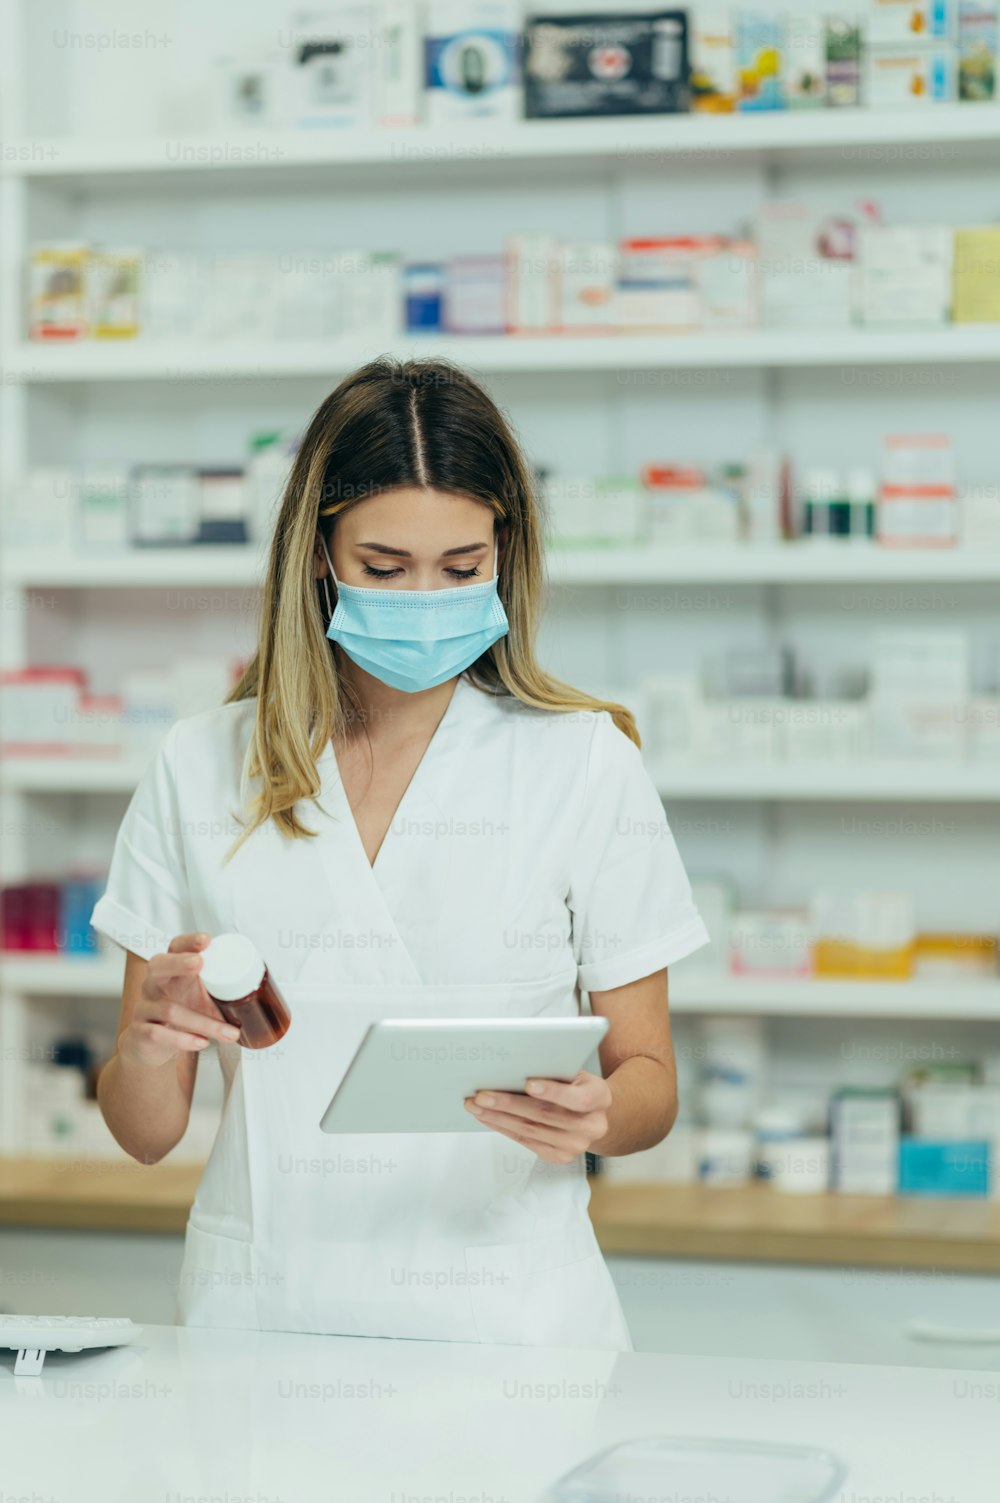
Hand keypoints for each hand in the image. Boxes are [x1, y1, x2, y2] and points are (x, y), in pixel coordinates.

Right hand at [119, 932, 241, 1068]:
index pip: (175, 948)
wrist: (150, 1046)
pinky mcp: (140, 1032)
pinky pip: (158, 1033)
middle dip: (178, 962)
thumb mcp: (201, 1000)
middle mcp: (154, 984)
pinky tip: (202, 1043)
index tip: (206, 940)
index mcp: (171, 971)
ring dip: (204, 1022)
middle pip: (158, 965)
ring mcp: (145, 1008)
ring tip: (229, 1032)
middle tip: (199, 963)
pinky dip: (184, 1039)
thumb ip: (221, 991)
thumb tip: (262, 991)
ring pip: (170, 1009)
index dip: (189, 942)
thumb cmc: (182, 1016)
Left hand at [464, 1071, 611, 1163]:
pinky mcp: (560, 1157)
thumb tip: (514, 1066)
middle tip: (482, 1095)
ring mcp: (576, 1145)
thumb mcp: (576, 1072)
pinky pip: (526, 1141)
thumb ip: (555, 1071)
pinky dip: (503, 1128)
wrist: (593, 1114)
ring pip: (530, 1130)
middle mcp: (592, 1126)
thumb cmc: (577, 1085)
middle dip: (509, 1104)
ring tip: (476, 1105)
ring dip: (498, 1117)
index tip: (529, 1083)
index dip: (553, 1092)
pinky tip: (487, 1117)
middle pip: (545, 1115)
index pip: (578, 1098)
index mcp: (599, 1098)